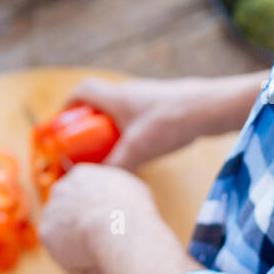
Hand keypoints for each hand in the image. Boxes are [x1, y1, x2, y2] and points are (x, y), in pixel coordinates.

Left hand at [39, 163, 155, 273]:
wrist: (116, 225)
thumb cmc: (132, 209)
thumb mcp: (131, 190)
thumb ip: (117, 193)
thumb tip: (119, 201)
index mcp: (81, 175)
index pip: (84, 194)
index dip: (97, 213)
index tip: (111, 227)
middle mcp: (62, 188)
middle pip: (71, 213)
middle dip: (85, 230)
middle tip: (107, 245)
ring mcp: (50, 210)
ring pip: (68, 237)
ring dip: (84, 250)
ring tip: (108, 257)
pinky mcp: (45, 233)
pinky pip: (66, 257)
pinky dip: (81, 266)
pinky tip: (98, 266)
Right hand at [68, 76, 216, 169]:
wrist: (209, 108)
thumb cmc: (170, 123)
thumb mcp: (138, 150)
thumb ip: (116, 167)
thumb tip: (98, 183)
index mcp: (116, 97)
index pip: (82, 91)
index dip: (68, 105)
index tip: (64, 123)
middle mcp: (129, 92)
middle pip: (100, 102)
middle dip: (90, 122)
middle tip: (86, 143)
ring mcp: (147, 96)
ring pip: (120, 109)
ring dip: (112, 126)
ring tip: (112, 149)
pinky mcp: (163, 104)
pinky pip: (138, 114)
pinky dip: (131, 127)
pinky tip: (141, 147)